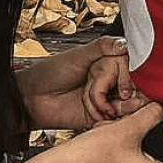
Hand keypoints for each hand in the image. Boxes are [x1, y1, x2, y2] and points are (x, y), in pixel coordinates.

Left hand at [18, 36, 143, 130]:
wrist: (30, 99)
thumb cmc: (48, 73)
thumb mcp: (76, 56)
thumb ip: (102, 48)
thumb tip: (124, 42)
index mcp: (105, 63)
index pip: (131, 67)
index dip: (131, 75)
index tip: (127, 81)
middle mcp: (107, 81)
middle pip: (133, 87)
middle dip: (125, 92)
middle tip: (117, 95)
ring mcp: (105, 99)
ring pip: (127, 105)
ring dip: (118, 107)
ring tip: (106, 107)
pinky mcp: (99, 117)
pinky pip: (115, 120)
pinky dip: (112, 119)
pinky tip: (103, 115)